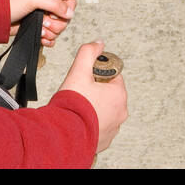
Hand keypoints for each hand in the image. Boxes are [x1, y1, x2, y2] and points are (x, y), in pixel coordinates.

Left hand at [8, 0, 74, 46]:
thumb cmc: (11, 3)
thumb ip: (54, 3)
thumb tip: (70, 13)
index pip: (69, 1)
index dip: (66, 9)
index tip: (55, 13)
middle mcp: (48, 5)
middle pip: (66, 18)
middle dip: (56, 23)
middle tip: (43, 21)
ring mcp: (44, 18)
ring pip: (59, 30)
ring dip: (50, 32)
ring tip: (39, 29)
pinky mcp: (38, 29)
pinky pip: (52, 38)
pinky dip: (48, 40)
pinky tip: (40, 37)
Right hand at [57, 40, 127, 155]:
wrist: (64, 135)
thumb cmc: (73, 105)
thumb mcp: (79, 71)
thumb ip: (88, 52)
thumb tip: (98, 44)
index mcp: (119, 94)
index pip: (112, 76)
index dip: (97, 74)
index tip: (86, 78)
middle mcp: (120, 112)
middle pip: (109, 94)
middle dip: (95, 91)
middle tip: (79, 92)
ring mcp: (113, 128)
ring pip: (104, 111)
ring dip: (94, 107)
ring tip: (78, 107)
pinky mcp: (104, 140)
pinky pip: (99, 126)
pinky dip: (91, 123)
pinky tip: (79, 120)